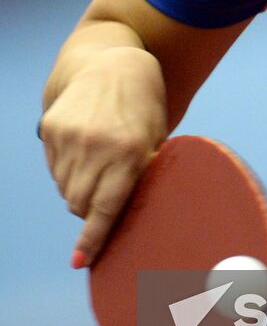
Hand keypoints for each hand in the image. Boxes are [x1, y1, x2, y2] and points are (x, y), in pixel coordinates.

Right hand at [40, 47, 167, 266]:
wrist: (115, 63)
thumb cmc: (145, 108)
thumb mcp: (156, 139)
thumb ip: (145, 175)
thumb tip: (134, 219)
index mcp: (131, 152)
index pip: (106, 207)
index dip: (94, 238)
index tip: (81, 262)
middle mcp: (97, 145)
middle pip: (81, 203)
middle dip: (90, 211)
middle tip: (104, 196)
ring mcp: (71, 135)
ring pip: (66, 188)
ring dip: (78, 190)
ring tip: (98, 164)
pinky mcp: (52, 127)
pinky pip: (54, 168)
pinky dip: (66, 170)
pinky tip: (84, 150)